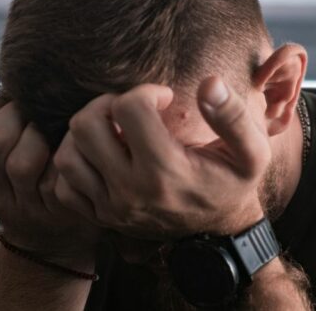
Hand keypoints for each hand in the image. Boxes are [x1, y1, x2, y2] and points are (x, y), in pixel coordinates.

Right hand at [0, 91, 101, 260]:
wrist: (48, 232)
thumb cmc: (10, 182)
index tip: (11, 100)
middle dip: (18, 113)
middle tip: (33, 106)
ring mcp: (22, 207)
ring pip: (21, 163)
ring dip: (38, 134)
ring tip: (47, 124)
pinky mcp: (54, 210)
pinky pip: (53, 177)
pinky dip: (60, 154)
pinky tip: (65, 141)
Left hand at [53, 77, 268, 239]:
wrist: (220, 232)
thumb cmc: (233, 183)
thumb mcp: (252, 152)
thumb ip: (233, 117)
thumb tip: (209, 83)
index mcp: (166, 170)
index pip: (128, 108)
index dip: (145, 91)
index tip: (163, 98)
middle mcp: (131, 191)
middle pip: (85, 126)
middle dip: (106, 105)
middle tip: (130, 109)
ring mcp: (111, 208)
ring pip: (67, 154)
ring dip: (86, 133)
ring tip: (114, 131)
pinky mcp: (101, 218)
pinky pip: (63, 186)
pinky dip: (76, 164)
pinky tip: (102, 155)